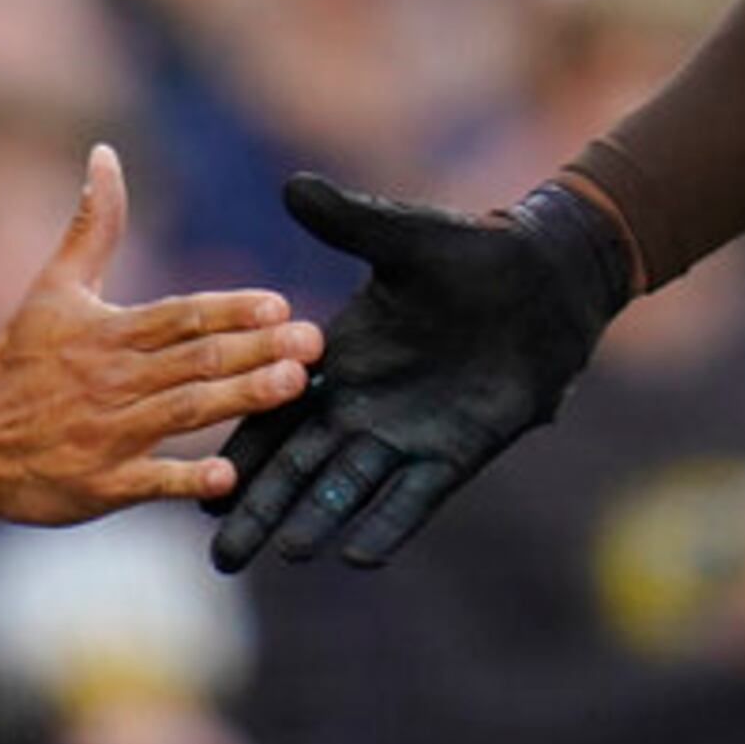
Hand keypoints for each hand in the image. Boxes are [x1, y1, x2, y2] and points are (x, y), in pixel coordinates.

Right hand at [0, 145, 322, 525]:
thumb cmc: (19, 360)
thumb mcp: (52, 287)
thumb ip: (92, 224)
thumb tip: (105, 153)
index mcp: (106, 332)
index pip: (177, 316)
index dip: (228, 309)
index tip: (278, 303)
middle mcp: (111, 379)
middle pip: (193, 360)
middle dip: (255, 349)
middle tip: (313, 343)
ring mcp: (107, 434)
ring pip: (183, 412)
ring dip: (239, 399)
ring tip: (292, 387)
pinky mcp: (101, 485)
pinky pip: (150, 482)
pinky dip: (186, 481)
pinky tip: (229, 477)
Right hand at [207, 175, 627, 573]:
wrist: (546, 281)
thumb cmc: (471, 253)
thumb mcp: (400, 238)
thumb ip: (346, 221)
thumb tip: (292, 185)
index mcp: (338, 358)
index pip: (274, 410)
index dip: (241, 447)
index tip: (197, 483)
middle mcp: (363, 406)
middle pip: (299, 468)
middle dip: (261, 508)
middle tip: (220, 558)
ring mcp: (407, 434)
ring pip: (348, 490)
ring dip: (315, 521)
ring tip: (278, 556)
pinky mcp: (455, 451)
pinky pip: (415, 497)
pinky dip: (388, 524)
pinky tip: (359, 557)